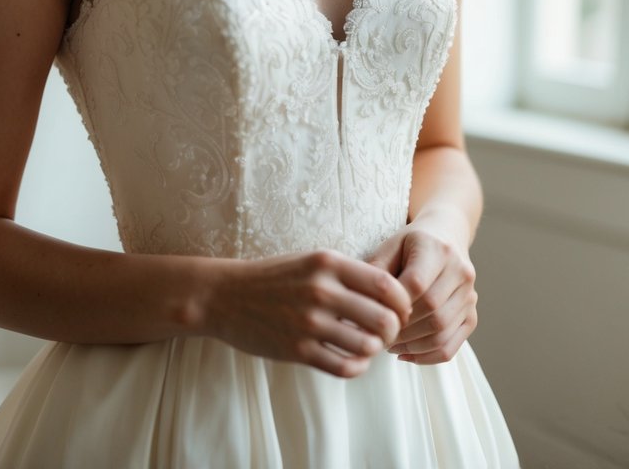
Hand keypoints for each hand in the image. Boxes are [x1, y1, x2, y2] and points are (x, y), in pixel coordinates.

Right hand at [206, 249, 412, 377]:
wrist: (225, 295)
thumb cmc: (274, 276)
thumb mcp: (311, 260)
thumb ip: (348, 273)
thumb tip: (391, 294)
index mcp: (328, 262)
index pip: (388, 285)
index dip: (403, 302)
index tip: (399, 310)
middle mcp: (321, 290)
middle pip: (384, 319)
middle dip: (394, 330)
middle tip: (387, 333)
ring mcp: (309, 322)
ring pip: (368, 346)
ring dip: (374, 350)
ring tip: (367, 345)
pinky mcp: (298, 350)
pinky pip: (345, 367)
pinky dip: (358, 367)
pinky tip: (353, 359)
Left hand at [366, 225, 477, 364]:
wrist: (446, 235)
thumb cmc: (410, 243)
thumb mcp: (390, 245)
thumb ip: (376, 270)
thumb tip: (359, 303)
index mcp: (437, 249)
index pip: (417, 283)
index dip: (394, 304)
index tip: (374, 313)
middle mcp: (460, 271)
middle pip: (431, 309)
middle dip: (401, 328)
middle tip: (378, 335)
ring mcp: (470, 295)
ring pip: (442, 331)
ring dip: (411, 345)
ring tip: (389, 344)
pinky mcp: (472, 314)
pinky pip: (452, 345)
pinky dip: (427, 356)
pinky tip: (406, 353)